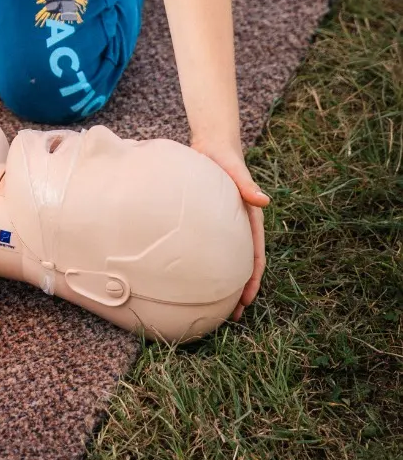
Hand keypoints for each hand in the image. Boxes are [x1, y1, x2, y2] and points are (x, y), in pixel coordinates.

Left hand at [193, 144, 268, 318]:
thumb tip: (263, 201)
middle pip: (243, 264)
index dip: (253, 280)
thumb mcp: (235, 170)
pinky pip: (212, 248)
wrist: (211, 144)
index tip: (246, 301)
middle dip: (240, 290)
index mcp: (251, 219)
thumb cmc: (224, 157)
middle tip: (230, 315)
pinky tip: (195, 276)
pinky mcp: (212, 222)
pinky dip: (209, 265)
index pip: (256, 256)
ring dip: (225, 282)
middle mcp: (240, 226)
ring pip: (228, 260)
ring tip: (214, 304)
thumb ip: (247, 184)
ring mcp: (226, 226)